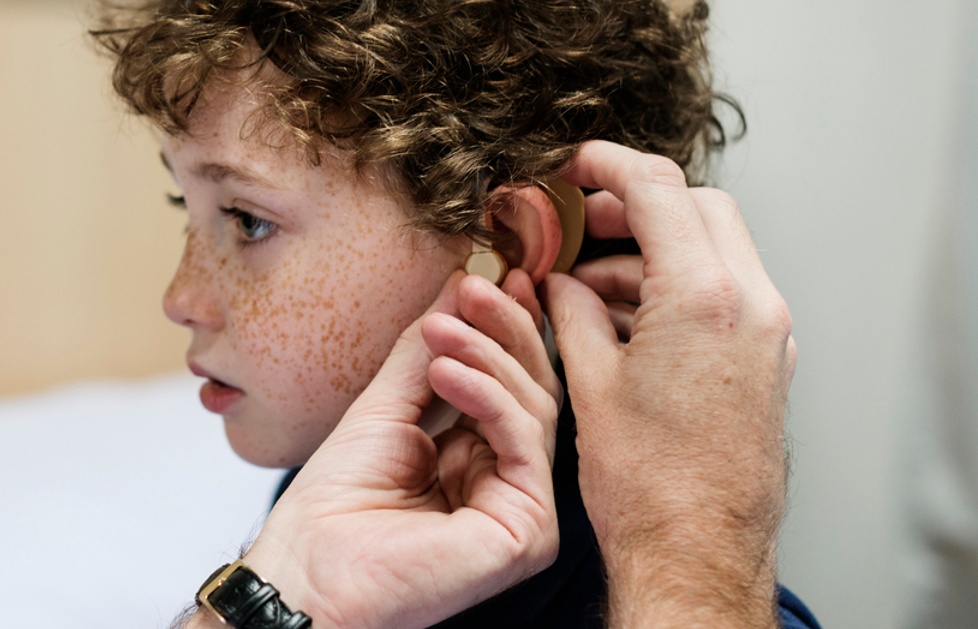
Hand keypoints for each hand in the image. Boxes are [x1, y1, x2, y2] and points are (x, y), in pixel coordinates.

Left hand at [191, 272, 561, 628]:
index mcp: (477, 459)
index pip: (509, 382)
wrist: (306, 570)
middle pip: (533, 390)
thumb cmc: (332, 508)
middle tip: (476, 288)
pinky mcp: (526, 531)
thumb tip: (458, 285)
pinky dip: (489, 396)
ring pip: (535, 408)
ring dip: (489, 355)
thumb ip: (426, 351)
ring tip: (441, 330)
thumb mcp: (385, 406)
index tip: (496, 275)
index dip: (506, 327)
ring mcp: (522, 509)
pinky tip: (448, 369)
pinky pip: (523, 443)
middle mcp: (507, 484)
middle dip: (505, 331)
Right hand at [542, 141, 795, 626]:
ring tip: (587, 286)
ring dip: (653, 253)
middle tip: (579, 222)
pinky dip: (678, 288)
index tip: (576, 166)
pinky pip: (726, 294)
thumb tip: (561, 281)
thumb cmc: (648, 485)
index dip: (608, 166)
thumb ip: (575, 311)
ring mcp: (768, 334)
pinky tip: (625, 319)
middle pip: (698, 209)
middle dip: (634, 205)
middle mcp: (751, 306)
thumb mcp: (590, 383)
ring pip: (715, 251)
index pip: (659, 190)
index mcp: (705, 298)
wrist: (695, 552)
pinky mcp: (767, 362)